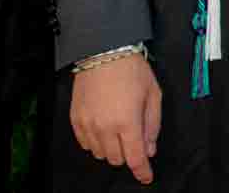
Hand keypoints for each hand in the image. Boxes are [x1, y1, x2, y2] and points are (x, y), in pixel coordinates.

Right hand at [70, 52, 160, 184]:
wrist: (103, 51)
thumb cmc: (131, 70)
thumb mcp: (153, 94)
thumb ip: (152, 124)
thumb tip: (149, 148)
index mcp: (127, 121)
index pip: (135, 158)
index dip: (142, 171)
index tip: (146, 177)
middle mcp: (105, 127)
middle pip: (117, 159)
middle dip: (128, 153)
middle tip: (134, 136)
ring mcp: (88, 125)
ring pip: (100, 154)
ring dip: (112, 148)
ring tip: (119, 128)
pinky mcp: (76, 120)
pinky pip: (86, 145)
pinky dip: (96, 142)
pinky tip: (104, 128)